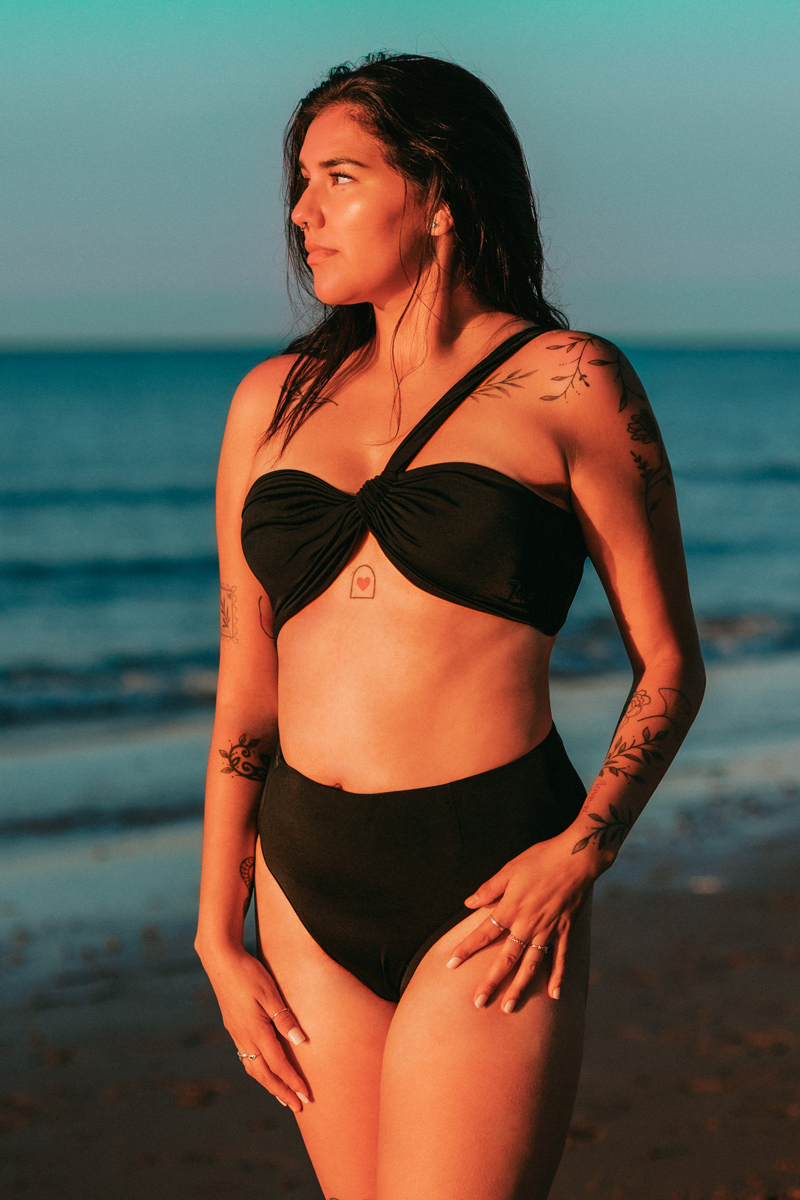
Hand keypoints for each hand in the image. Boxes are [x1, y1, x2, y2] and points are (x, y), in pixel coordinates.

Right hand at [200, 945, 309, 1111]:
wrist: (220, 959)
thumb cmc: (249, 973)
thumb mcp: (270, 993)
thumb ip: (284, 1018)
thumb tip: (300, 1042)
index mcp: (255, 1030)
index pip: (278, 1064)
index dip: (292, 1082)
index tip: (305, 1097)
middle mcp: (243, 1036)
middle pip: (263, 1074)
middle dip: (281, 1091)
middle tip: (297, 1107)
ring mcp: (236, 1032)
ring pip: (252, 1068)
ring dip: (268, 1083)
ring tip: (282, 1095)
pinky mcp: (233, 1026)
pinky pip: (246, 1056)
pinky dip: (257, 1069)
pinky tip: (263, 1069)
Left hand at [446, 830, 596, 1010]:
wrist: (576, 857)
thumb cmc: (540, 859)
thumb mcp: (509, 869)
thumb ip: (489, 889)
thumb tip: (468, 903)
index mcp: (511, 908)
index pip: (483, 933)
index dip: (466, 949)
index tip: (451, 964)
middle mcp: (528, 924)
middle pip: (506, 959)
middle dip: (491, 982)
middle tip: (479, 1003)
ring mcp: (548, 931)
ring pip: (531, 966)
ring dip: (519, 988)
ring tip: (508, 1007)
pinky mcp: (565, 931)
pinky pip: (560, 959)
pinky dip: (557, 978)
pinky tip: (553, 996)